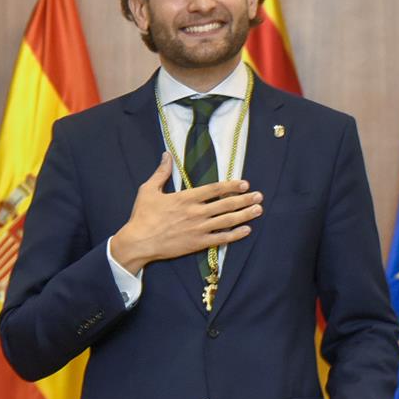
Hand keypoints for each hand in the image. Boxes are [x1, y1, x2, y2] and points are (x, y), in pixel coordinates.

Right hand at [109, 153, 261, 275]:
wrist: (139, 242)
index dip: (231, 185)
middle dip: (244, 199)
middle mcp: (196, 212)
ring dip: (245, 214)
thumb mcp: (148, 190)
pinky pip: (221, 239)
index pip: (214, 189)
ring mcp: (199, 229)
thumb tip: (166, 154)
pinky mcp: (198, 244)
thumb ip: (161, 172)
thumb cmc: (142, 216)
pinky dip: (235, 234)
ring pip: (227, 220)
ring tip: (258, 210)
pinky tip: (247, 230)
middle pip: (226, 204)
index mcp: (186, 198)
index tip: (244, 183)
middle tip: (259, 196)